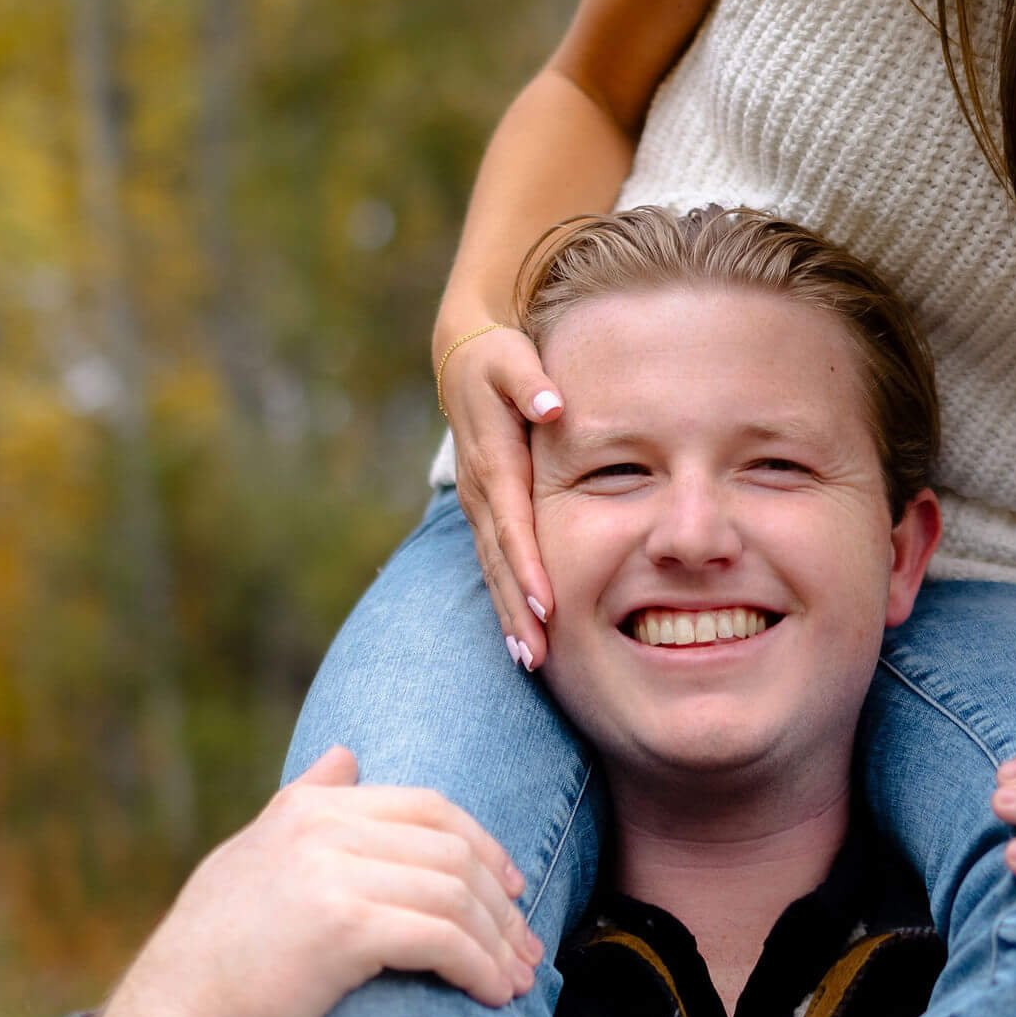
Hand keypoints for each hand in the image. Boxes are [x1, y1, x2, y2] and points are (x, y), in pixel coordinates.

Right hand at [75, 748, 543, 1016]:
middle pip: (451, 848)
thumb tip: (347, 755)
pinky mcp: (344, 927)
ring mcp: (332, 871)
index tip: (511, 890)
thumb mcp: (249, 862)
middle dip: (500, 901)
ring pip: (454, 894)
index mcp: (305, 807)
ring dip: (499, 941)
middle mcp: (320, 826)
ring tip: (519, 978)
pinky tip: (496, 995)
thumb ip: (301, 806)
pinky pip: (443, 938)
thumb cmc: (211, 964)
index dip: (482, 846)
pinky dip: (481, 967)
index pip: (427, 807)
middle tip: (528, 946)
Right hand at [441, 322, 564, 669]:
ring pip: (493, 568)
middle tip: (537, 656)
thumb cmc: (500, 359)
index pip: (512, 524)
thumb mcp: (513, 360)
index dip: (527, 566)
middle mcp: (482, 491)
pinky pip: (493, 561)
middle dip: (516, 610)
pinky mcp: (484, 509)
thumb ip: (531, 383)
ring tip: (530, 659)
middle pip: (499, 560)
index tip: (546, 605)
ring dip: (508, 614)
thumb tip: (551, 406)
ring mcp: (479, 503)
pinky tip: (520, 632)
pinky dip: (505, 597)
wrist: (463, 356)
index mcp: (494, 462)